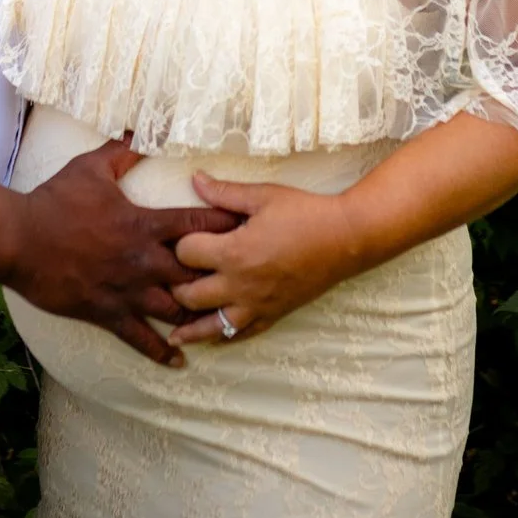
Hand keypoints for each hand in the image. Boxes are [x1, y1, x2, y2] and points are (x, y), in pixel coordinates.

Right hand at [5, 140, 243, 366]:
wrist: (19, 240)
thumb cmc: (54, 201)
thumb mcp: (89, 168)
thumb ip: (121, 151)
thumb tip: (140, 131)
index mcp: (144, 224)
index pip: (197, 223)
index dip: (226, 224)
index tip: (251, 227)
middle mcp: (143, 260)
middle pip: (197, 273)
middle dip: (221, 276)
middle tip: (246, 280)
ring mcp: (128, 291)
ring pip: (177, 310)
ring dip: (199, 314)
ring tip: (221, 320)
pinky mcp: (109, 313)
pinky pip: (141, 338)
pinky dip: (162, 351)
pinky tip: (180, 359)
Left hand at [167, 174, 365, 345]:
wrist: (347, 239)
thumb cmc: (306, 213)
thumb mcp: (263, 196)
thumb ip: (224, 192)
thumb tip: (194, 179)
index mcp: (235, 252)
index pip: (185, 254)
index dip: (178, 244)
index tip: (179, 238)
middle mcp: (241, 284)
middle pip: (188, 296)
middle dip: (175, 286)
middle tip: (170, 278)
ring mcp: (256, 304)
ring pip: (211, 328)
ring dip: (190, 327)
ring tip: (173, 331)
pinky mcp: (273, 315)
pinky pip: (240, 335)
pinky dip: (222, 338)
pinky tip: (211, 338)